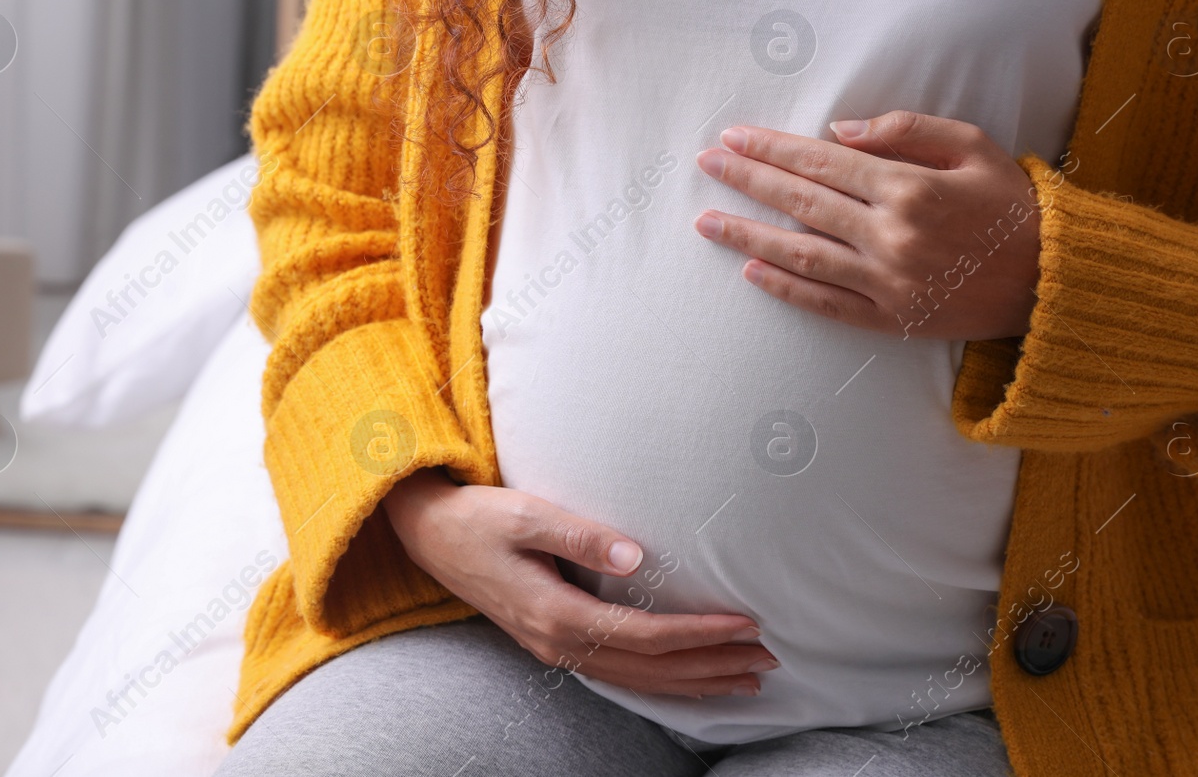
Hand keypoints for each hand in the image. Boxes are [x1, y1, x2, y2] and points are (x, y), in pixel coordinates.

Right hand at [382, 468, 776, 696]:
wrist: (429, 536)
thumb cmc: (479, 518)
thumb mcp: (527, 514)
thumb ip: (581, 535)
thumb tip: (634, 555)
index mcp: (558, 615)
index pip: (647, 636)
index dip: (700, 634)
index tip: (746, 624)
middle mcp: (560, 643)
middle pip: (651, 669)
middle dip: (712, 666)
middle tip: (768, 660)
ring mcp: (555, 650)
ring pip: (638, 680)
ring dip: (694, 681)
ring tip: (745, 679)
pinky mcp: (554, 643)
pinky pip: (620, 675)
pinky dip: (662, 683)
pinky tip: (688, 680)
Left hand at [693, 110, 1041, 340]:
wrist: (1056, 281)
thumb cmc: (1014, 206)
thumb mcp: (974, 147)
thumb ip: (907, 130)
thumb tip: (840, 131)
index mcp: (909, 188)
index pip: (821, 164)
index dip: (773, 148)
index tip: (734, 137)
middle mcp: (891, 236)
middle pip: (802, 203)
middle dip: (748, 180)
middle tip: (707, 164)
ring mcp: (888, 282)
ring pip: (803, 255)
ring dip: (749, 236)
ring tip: (707, 222)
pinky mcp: (891, 319)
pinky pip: (827, 303)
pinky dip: (787, 288)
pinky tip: (752, 272)